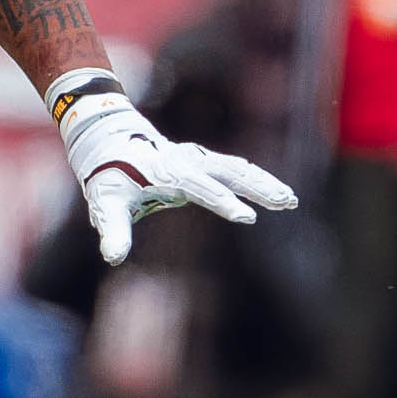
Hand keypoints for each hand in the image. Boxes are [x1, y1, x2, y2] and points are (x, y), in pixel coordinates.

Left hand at [46, 68, 297, 266]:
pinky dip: (254, 176)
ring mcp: (197, 158)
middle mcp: (188, 161)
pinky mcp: (202, 160)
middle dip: (259, 187)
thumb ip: (112, 230)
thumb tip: (113, 257)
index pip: (202, 188)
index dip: (224, 202)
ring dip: (264, 182)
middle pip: (230, 172)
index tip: (248, 217)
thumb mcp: (106, 204)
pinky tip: (274, 189)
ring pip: (237, 168)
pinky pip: (233, 167)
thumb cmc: (108, 176)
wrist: (108, 140)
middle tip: (286, 202)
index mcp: (168, 172)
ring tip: (290, 200)